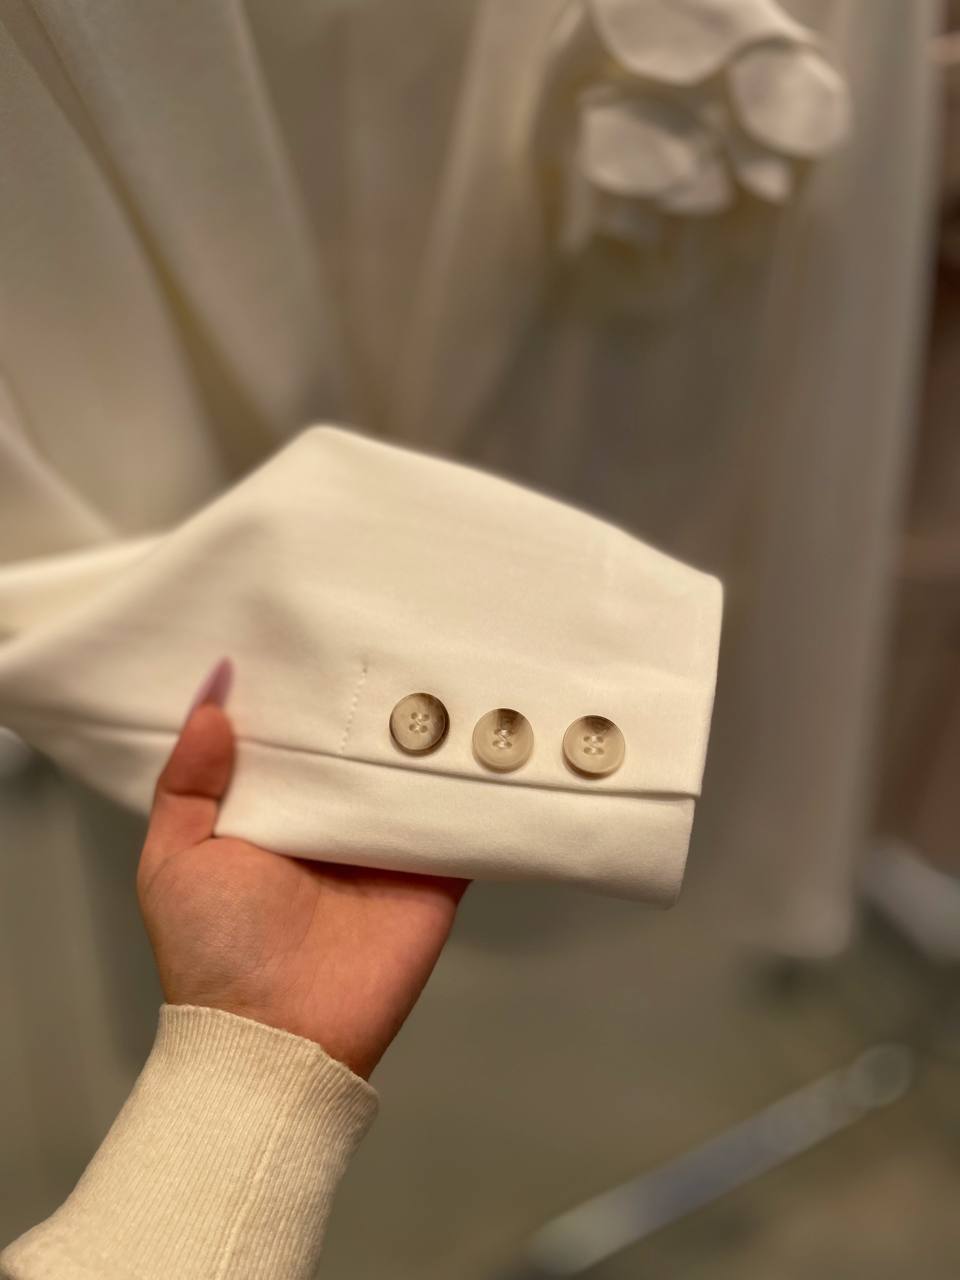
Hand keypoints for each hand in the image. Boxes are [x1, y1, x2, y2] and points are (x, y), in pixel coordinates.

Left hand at [137, 665, 467, 1078]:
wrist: (281, 1035)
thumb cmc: (215, 947)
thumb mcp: (173, 858)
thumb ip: (189, 780)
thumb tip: (216, 694)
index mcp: (273, 812)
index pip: (293, 738)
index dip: (300, 689)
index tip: (313, 625)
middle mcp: (332, 820)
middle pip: (359, 748)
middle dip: (373, 697)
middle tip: (394, 621)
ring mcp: (387, 843)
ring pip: (413, 772)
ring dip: (431, 729)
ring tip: (448, 655)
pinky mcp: (436, 869)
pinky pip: (461, 817)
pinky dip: (478, 781)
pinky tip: (492, 729)